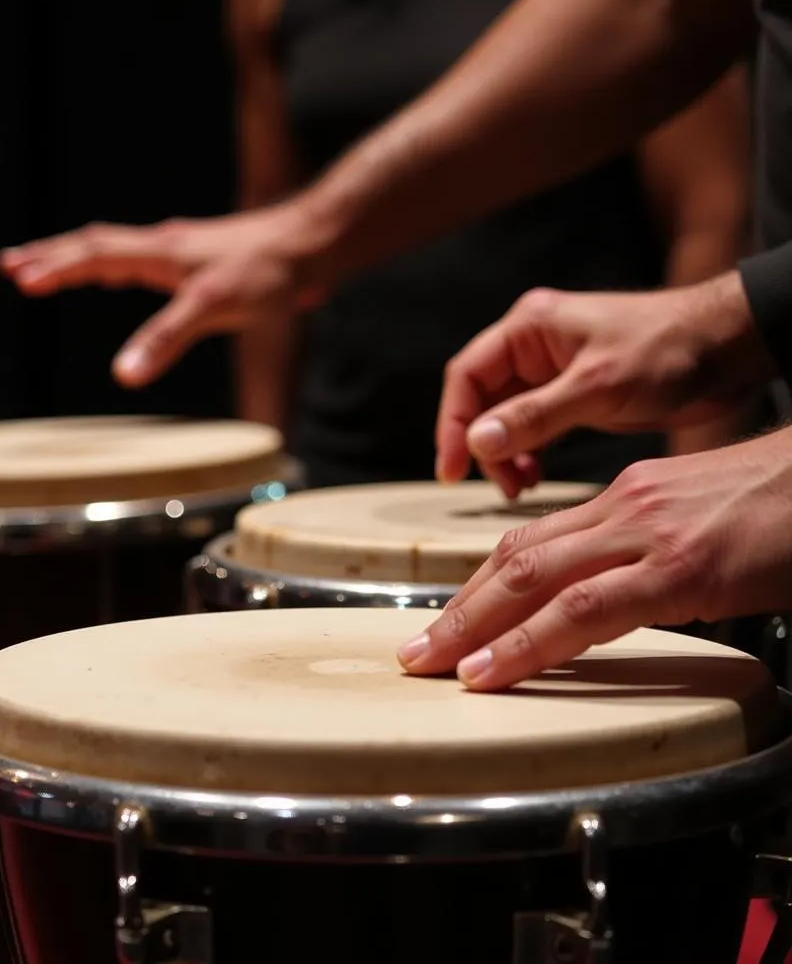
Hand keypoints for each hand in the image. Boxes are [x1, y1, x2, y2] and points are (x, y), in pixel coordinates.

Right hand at [0, 202, 331, 386]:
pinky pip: (137, 258)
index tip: (18, 279)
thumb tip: (121, 377)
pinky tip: (114, 277)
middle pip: (93, 244)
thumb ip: (165, 340)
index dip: (55, 268)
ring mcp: (177, 250)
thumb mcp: (213, 308)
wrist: (308, 247)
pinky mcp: (195, 261)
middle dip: (51, 256)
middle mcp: (161, 245)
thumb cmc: (265, 274)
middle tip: (9, 265)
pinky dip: (110, 265)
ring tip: (42, 267)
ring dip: (75, 258)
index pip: (93, 256)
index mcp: (158, 252)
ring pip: (113, 248)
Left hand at [399, 426, 791, 689]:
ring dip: (472, 628)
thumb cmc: (779, 505)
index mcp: (622, 500)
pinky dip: (527, 643)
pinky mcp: (679, 569)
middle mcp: (620, 509)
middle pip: (514, 560)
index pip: (529, 542)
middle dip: (457, 609)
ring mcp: (645, 535)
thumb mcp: (696, 521)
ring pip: (533, 581)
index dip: (480, 585)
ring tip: (433, 666)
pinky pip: (584, 611)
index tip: (449, 619)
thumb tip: (616, 594)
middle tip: (414, 650)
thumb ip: (646, 552)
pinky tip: (494, 670)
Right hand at [434, 271, 772, 497]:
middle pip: (482, 400)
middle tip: (498, 483)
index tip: (452, 468)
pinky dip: (528, 452)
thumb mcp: (597, 387)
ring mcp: (553, 371)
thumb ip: (534, 416)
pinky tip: (537, 474)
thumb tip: (477, 442)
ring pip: (505, 418)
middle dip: (482, 445)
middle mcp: (534, 347)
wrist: (729, 349)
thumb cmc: (669, 350)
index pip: (467, 376)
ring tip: (521, 485)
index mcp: (529, 328)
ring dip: (505, 453)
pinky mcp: (574, 394)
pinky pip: (533, 426)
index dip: (452, 424)